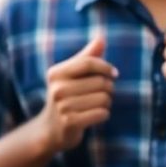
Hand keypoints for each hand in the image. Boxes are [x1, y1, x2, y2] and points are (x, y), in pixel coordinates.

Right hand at [34, 37, 116, 152]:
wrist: (51, 129)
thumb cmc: (66, 96)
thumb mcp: (72, 75)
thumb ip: (87, 56)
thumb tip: (101, 38)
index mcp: (56, 73)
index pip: (88, 62)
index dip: (105, 66)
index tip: (114, 73)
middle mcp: (57, 88)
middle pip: (100, 82)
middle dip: (108, 88)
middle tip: (101, 94)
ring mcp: (62, 106)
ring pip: (104, 98)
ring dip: (107, 102)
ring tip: (97, 105)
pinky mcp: (70, 122)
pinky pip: (102, 113)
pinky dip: (104, 114)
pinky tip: (96, 115)